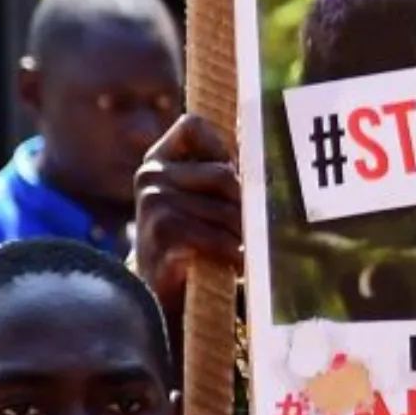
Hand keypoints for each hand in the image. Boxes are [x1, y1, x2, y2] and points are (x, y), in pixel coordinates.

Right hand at [134, 115, 243, 318]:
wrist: (160, 289)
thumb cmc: (192, 234)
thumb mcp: (199, 195)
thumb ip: (218, 168)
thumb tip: (264, 141)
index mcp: (158, 158)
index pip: (193, 125)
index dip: (221, 149)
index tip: (230, 177)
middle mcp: (150, 175)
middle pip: (224, 175)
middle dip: (243, 204)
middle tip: (246, 227)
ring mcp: (154, 203)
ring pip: (227, 210)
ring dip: (241, 234)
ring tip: (237, 247)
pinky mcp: (163, 233)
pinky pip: (219, 237)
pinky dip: (234, 254)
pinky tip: (235, 264)